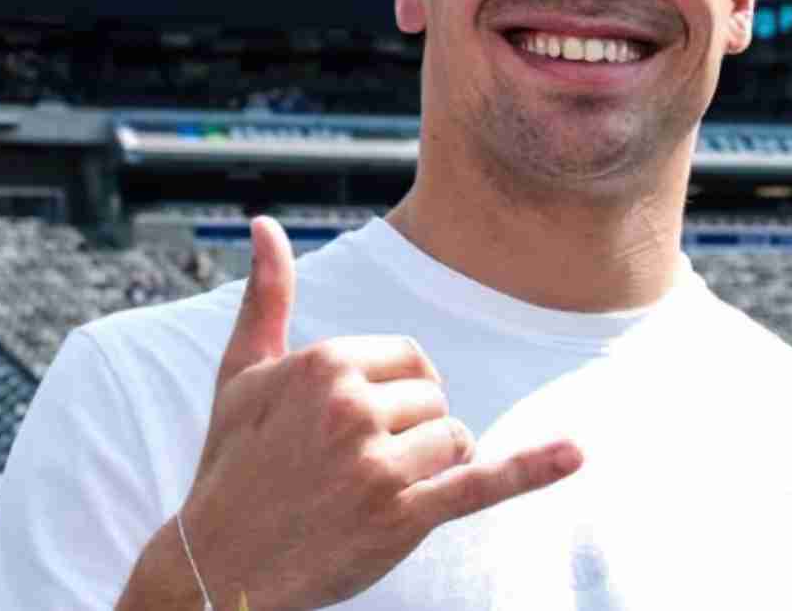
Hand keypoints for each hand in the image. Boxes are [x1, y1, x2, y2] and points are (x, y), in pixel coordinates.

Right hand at [178, 217, 582, 610]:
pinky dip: (531, 470)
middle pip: (436, 399)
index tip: (354, 425)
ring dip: (432, 468)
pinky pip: (481, 483)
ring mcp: (379, 463)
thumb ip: (267, 297)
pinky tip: (574, 454)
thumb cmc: (230, 466)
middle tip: (353, 468)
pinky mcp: (402, 515)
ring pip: (456, 440)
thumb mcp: (241, 375)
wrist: (217, 567)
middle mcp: (354, 407)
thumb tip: (267, 224)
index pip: (411, 359)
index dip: (396, 393)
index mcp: (326, 364)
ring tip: (373, 493)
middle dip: (410, 432)